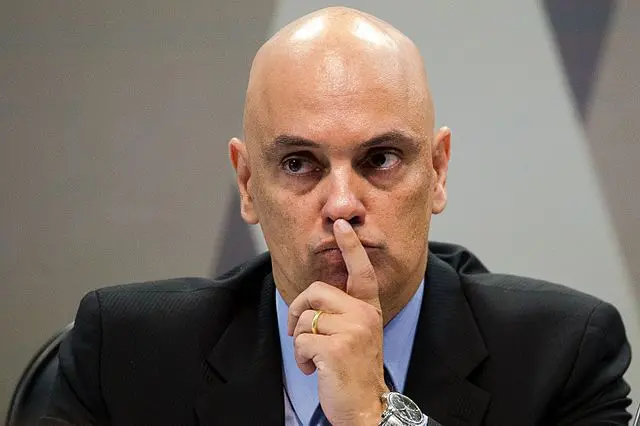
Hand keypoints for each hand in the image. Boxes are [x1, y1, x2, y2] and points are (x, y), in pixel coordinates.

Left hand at [287, 219, 387, 425]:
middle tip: (299, 332)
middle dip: (298, 310)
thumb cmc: (355, 371)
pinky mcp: (337, 348)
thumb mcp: (357, 336)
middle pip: (315, 292)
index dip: (350, 246)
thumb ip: (343, 313)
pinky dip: (300, 358)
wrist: (366, 407)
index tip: (341, 224)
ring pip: (305, 319)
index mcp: (368, 309)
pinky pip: (301, 341)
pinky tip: (315, 369)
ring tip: (314, 359)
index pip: (361, 271)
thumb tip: (311, 301)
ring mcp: (352, 330)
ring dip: (300, 342)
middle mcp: (364, 315)